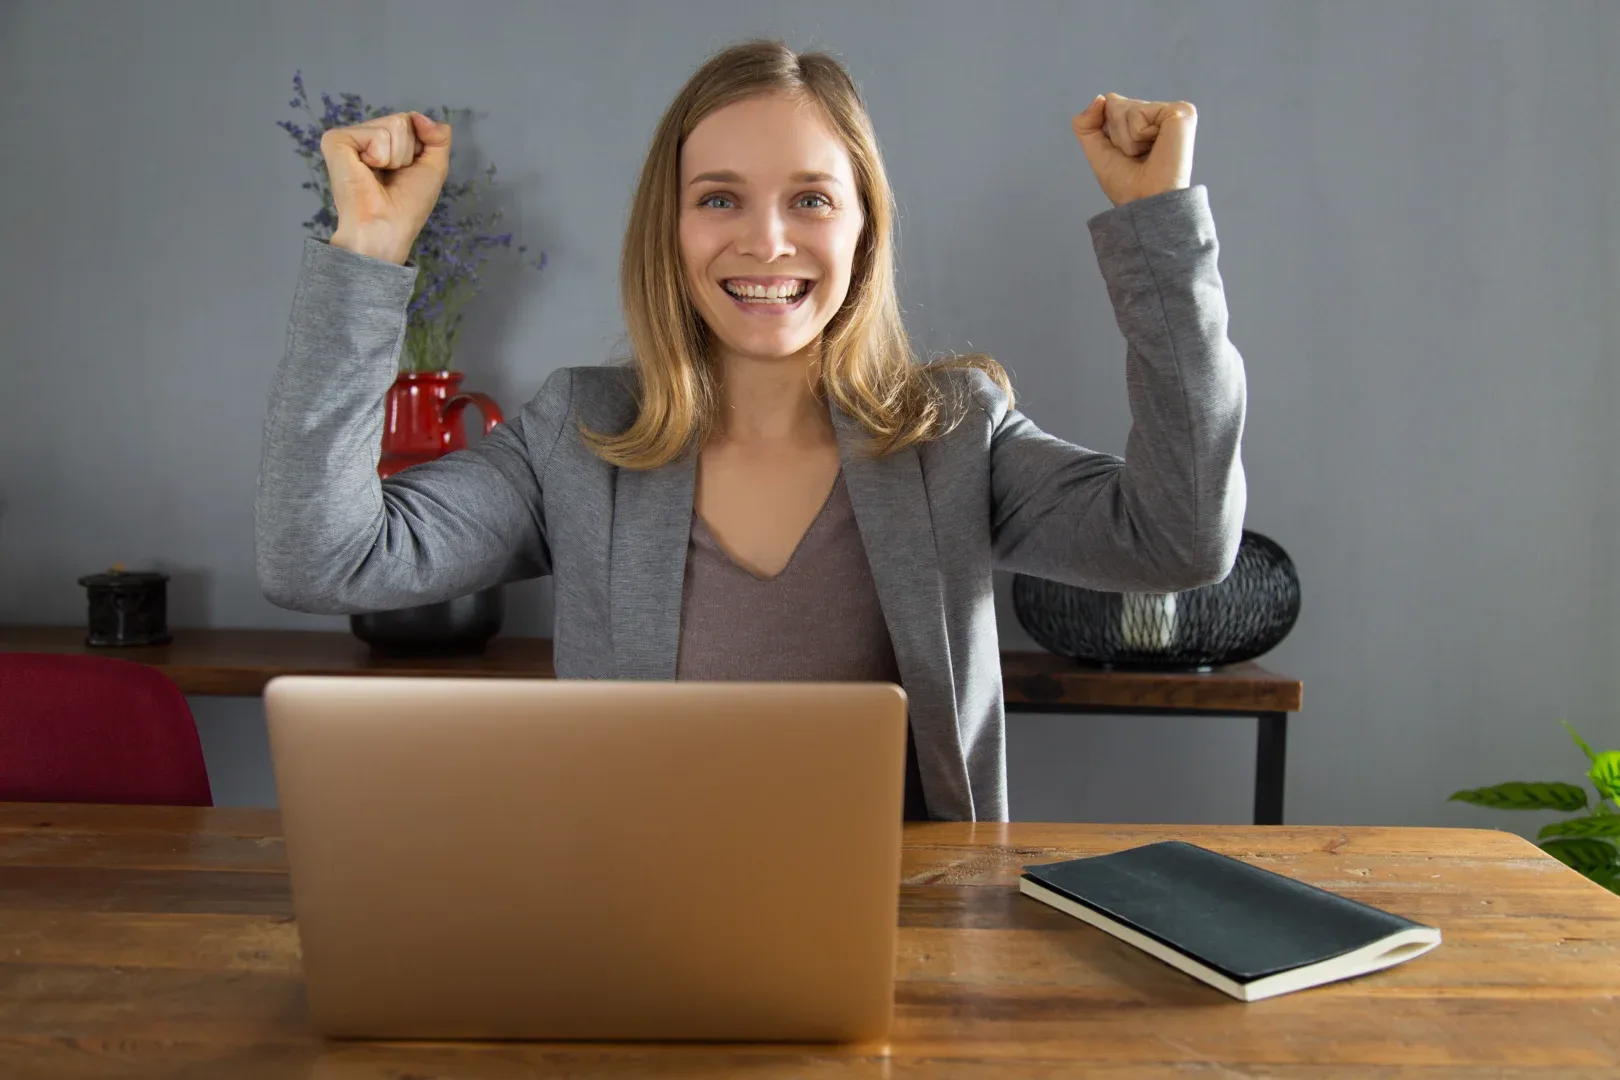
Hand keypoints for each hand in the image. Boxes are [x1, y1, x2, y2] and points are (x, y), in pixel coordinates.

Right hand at [322, 111, 451, 264]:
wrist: (387, 227)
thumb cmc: (407, 206)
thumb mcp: (434, 167)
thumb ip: (439, 137)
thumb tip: (418, 115)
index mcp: (384, 144)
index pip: (411, 122)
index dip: (420, 148)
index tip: (407, 173)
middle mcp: (365, 138)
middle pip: (404, 120)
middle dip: (408, 152)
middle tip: (391, 177)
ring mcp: (349, 138)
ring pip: (395, 124)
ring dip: (397, 157)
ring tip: (379, 176)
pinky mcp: (336, 140)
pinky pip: (377, 133)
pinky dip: (381, 155)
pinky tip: (366, 171)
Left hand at [1070, 93, 1195, 207]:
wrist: (1145, 203)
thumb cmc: (1126, 184)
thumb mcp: (1097, 151)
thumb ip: (1085, 124)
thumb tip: (1100, 98)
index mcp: (1146, 121)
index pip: (1110, 105)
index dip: (1108, 133)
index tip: (1124, 155)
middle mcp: (1160, 113)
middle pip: (1114, 104)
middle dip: (1117, 135)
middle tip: (1136, 157)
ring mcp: (1173, 111)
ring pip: (1124, 107)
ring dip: (1126, 138)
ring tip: (1146, 154)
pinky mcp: (1181, 112)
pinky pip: (1138, 112)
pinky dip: (1138, 134)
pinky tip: (1156, 147)